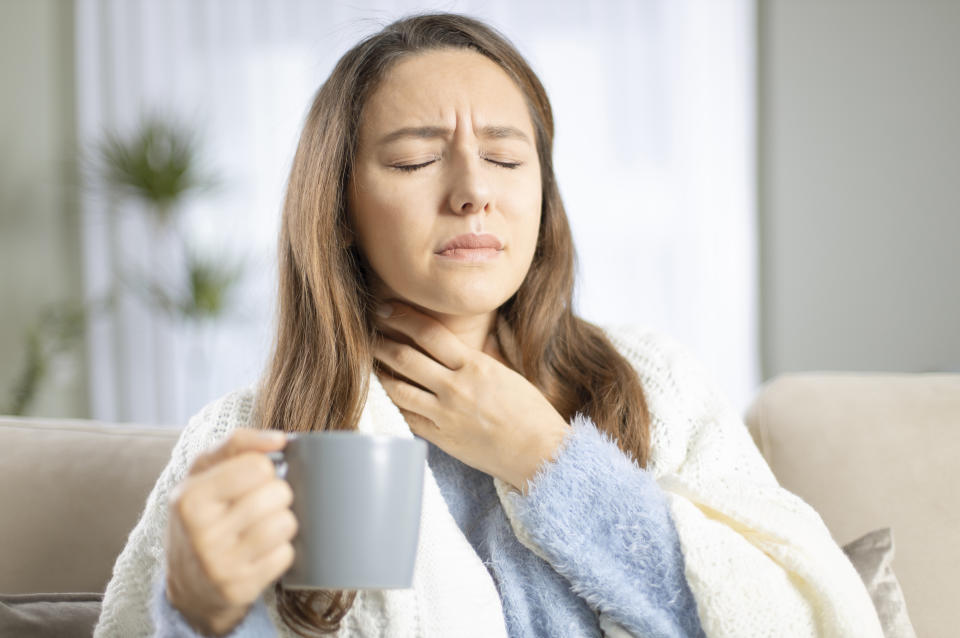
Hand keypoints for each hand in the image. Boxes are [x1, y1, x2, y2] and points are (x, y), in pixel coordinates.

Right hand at [165, 428, 296, 635]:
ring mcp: (220, 565)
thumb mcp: (204, 473)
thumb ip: (238, 444)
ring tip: (261, 526)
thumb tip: (280, 439)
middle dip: (276, 495)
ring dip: (282, 522)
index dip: (263, 469)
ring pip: (286, 523)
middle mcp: (201, 533)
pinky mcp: (240, 589)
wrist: (190, 582)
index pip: (258, 466)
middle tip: (258, 505)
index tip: (250, 480)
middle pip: (278, 493)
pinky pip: (286, 554)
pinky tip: (260, 552)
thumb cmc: (203, 515)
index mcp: (189, 498)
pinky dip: (280, 550)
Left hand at [372, 301, 568, 492]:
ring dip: (378, 372)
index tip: (385, 309)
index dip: (402, 317)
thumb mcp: (507, 372)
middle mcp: (456, 388)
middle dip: (381, 342)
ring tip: (369, 362)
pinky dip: (391, 402)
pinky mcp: (440, 438)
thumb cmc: (529, 411)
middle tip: (367, 332)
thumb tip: (469, 337)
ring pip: (397, 388)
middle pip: (405, 358)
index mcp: (475, 366)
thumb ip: (482, 354)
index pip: (429, 333)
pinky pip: (405, 416)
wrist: (538, 452)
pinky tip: (385, 393)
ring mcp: (445, 415)